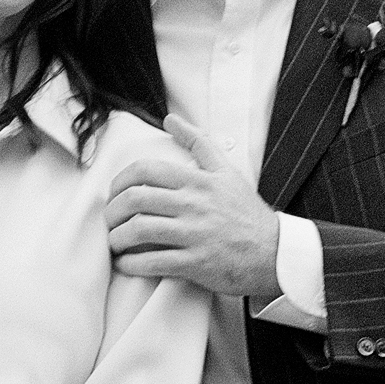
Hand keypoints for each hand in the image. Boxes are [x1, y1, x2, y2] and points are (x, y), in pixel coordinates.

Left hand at [104, 112, 282, 297]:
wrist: (274, 253)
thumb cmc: (246, 213)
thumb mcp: (226, 171)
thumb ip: (197, 143)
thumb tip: (170, 119)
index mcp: (197, 180)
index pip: (145, 171)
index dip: (120, 181)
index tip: (115, 193)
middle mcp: (194, 204)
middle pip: (136, 199)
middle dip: (113, 211)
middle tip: (110, 220)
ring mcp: (194, 234)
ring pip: (139, 231)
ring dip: (117, 238)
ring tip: (115, 242)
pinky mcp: (196, 263)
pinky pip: (153, 263)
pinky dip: (131, 264)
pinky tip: (126, 264)